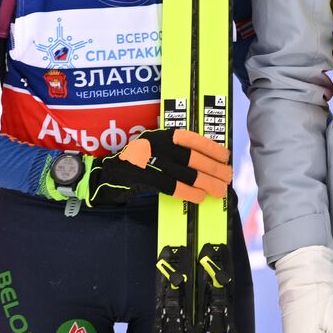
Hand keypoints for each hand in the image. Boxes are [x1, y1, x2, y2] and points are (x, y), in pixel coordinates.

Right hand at [46, 128, 230, 206]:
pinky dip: (188, 192)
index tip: (226, 156)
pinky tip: (199, 197)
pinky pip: (170, 185)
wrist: (103, 177)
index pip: (191, 138)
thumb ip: (175, 153)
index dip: (211, 147)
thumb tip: (208, 162)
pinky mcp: (141, 177)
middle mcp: (155, 144)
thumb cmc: (135, 165)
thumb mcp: (155, 151)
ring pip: (184, 172)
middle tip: (228, 177)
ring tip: (220, 190)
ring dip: (206, 182)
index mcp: (160, 135)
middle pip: (192, 157)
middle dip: (214, 168)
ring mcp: (147, 161)